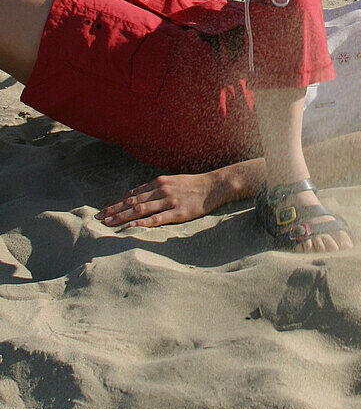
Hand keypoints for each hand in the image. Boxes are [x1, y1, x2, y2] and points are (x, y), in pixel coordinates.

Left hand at [95, 165, 258, 227]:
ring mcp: (169, 201)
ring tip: (109, 223)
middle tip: (99, 218)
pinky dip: (142, 222)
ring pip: (140, 209)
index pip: (132, 194)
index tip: (104, 210)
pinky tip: (131, 226)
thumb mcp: (173, 182)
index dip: (117, 202)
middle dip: (114, 210)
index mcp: (159, 183)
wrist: (214, 186)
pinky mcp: (178, 212)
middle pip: (132, 201)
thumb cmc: (194, 185)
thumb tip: (141, 197)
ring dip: (122, 216)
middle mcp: (161, 190)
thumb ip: (157, 189)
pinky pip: (157, 218)